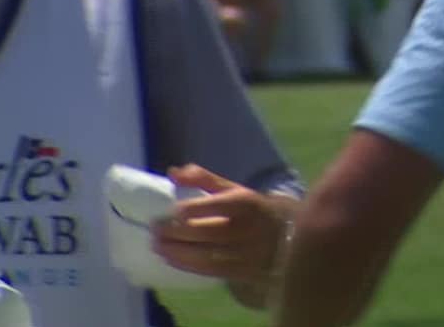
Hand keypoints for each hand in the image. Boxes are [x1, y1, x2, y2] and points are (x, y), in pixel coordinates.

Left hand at [150, 165, 291, 287]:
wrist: (288, 238)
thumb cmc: (254, 209)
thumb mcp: (235, 189)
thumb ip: (204, 178)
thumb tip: (173, 172)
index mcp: (247, 203)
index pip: (222, 205)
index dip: (197, 209)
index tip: (175, 209)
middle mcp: (247, 228)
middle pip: (209, 231)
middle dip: (178, 232)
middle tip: (155, 228)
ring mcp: (244, 253)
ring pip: (206, 254)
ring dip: (177, 251)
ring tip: (157, 245)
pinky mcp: (240, 272)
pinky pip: (209, 270)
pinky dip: (187, 264)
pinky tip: (170, 258)